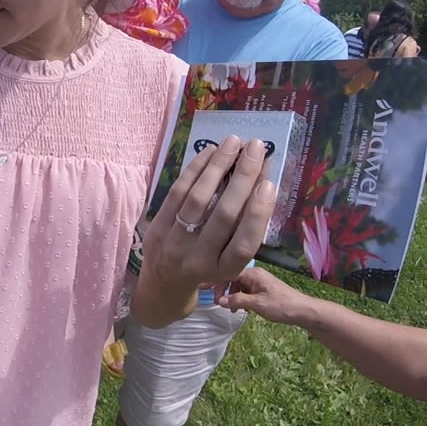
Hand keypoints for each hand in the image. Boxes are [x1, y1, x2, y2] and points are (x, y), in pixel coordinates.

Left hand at [141, 136, 276, 292]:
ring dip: (218, 166)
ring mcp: (174, 243)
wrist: (164, 283)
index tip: (269, 184)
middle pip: (223, 216)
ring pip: (198, 200)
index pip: (244, 244)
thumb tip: (262, 179)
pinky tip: (210, 152)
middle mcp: (199, 259)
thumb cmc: (208, 267)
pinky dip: (195, 170)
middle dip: (242, 178)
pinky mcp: (157, 227)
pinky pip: (177, 193)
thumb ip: (245, 228)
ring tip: (234, 142)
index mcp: (224, 270)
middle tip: (256, 148)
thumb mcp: (229, 260)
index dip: (258, 214)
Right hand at [218, 267, 310, 325]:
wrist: (304, 311)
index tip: (203, 287)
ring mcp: (258, 281)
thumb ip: (237, 301)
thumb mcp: (258, 305)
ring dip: (231, 295)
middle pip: (231, 277)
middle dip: (222, 289)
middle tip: (217, 302)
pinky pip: (245, 290)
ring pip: (237, 285)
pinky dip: (239, 298)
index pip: (228, 271)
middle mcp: (255, 274)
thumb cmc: (282, 306)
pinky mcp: (262, 289)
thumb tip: (218, 300)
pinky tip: (239, 308)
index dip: (215, 279)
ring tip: (229, 308)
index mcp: (253, 273)